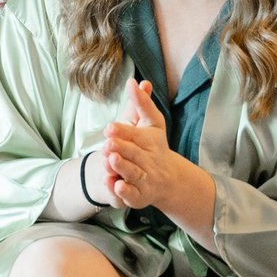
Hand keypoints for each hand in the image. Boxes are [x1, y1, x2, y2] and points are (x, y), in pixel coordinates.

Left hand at [99, 79, 203, 214]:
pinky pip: (132, 195)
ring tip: (110, 160)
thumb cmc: (155, 147)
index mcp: (150, 141)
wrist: (168, 179)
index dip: (123, 132)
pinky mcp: (140, 195)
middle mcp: (149, 160)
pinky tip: (115, 185)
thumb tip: (135, 81)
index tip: (109, 127)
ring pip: (133, 173)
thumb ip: (142, 104)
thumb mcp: (151, 123)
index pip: (136, 135)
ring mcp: (146, 179)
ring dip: (122, 167)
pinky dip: (124, 191)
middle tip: (107, 143)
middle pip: (134, 154)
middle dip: (121, 148)